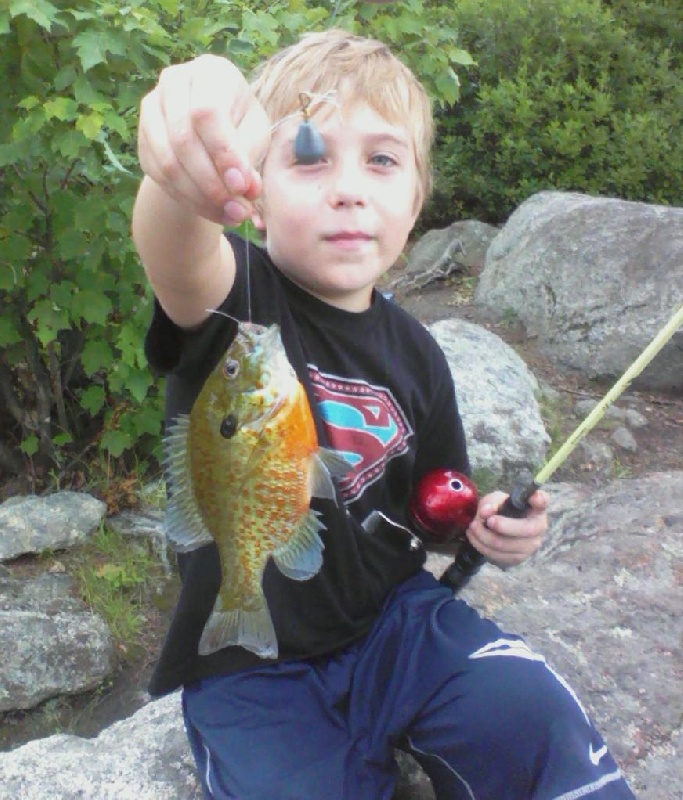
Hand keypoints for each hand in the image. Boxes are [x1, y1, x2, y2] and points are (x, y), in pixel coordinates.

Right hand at [137, 54, 269, 225]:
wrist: (211, 130)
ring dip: (200, 197)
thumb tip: (245, 188)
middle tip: (237, 210)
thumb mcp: (256, 135)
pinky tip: (211, 210)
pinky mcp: (142, 138)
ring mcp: (152, 109)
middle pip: (183, 140)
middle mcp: (174, 82)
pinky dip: (188, 200)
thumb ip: (250, 157)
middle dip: (212, 183)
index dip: (224, 153)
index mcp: (210, 71)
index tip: (241, 186)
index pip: (207, 112)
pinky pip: (159, 176)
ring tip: (229, 215)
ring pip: (168, 162)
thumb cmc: (241, 127)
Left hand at [465, 489, 548, 567]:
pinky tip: (475, 536)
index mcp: (536, 508)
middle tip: (488, 520)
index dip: (539, 499)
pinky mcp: (516, 559)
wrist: (495, 529)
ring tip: (473, 526)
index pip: (543, 501)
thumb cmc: (500, 510)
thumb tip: (486, 512)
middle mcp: (538, 528)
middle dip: (504, 526)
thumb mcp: (495, 500)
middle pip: (527, 529)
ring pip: (506, 545)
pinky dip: (481, 545)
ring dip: (484, 535)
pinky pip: (497, 555)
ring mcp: (529, 547)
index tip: (533, 497)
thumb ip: (491, 503)